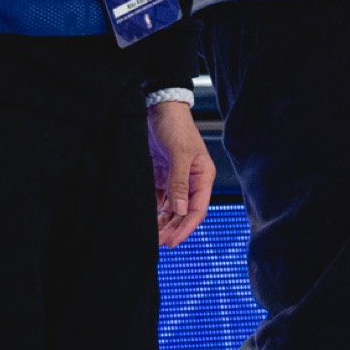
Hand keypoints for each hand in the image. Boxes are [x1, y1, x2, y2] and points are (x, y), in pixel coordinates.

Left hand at [147, 99, 214, 247]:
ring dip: (163, 223)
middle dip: (173, 228)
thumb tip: (181, 211)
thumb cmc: (175, 125)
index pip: (197, 209)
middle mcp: (191, 180)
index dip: (186, 227)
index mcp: (202, 176)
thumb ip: (179, 183)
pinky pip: (160, 199)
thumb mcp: (178, 154)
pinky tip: (147, 220)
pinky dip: (154, 211)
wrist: (159, 106)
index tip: (172, 241)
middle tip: (158, 243)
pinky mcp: (162, 176)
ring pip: (172, 209)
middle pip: (184, 213)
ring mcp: (176, 179)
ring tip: (151, 236)